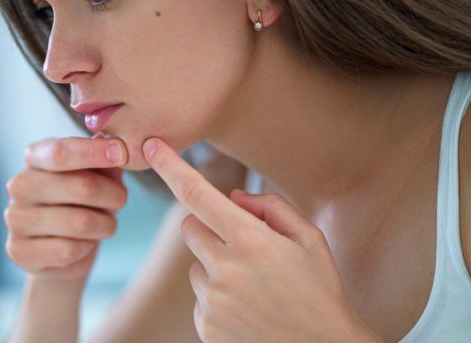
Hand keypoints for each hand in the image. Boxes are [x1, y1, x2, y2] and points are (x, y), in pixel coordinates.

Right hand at [4, 135, 127, 281]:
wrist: (63, 252)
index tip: (122, 153)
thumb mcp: (98, 178)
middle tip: (122, 200)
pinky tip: (83, 244)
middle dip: (113, 195)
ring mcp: (15, 218)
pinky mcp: (19, 251)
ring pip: (80, 222)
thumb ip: (105, 162)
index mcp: (34, 158)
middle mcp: (20, 185)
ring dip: (105, 225)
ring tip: (106, 225)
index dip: (94, 152)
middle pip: (80, 186)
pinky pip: (69, 250)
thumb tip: (111, 143)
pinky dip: (87, 248)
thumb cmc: (83, 205)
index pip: (61, 152)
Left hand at [142, 138, 379, 341]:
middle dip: (208, 227)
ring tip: (254, 288)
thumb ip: (271, 208)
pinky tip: (247, 309)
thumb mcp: (310, 240)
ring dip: (216, 268)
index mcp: (251, 240)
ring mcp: (213, 301)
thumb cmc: (319, 291)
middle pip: (190, 227)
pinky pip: (200, 297)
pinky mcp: (206, 326)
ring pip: (196, 266)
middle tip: (240, 244)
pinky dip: (218, 298)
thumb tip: (233, 198)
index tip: (151, 145)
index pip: (197, 194)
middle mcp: (225, 269)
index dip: (170, 166)